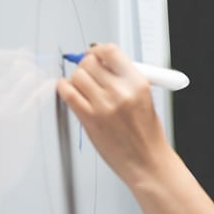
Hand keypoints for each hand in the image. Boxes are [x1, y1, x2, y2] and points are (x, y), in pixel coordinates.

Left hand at [56, 43, 170, 185]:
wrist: (147, 162)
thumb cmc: (148, 136)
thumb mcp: (146, 99)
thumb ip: (125, 80)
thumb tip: (103, 64)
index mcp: (138, 83)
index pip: (111, 52)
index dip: (98, 50)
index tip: (94, 54)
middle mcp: (121, 92)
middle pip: (90, 62)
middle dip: (86, 65)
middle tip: (88, 72)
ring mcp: (104, 106)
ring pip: (77, 76)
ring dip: (76, 79)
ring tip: (83, 87)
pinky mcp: (89, 119)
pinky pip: (68, 94)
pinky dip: (65, 89)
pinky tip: (70, 91)